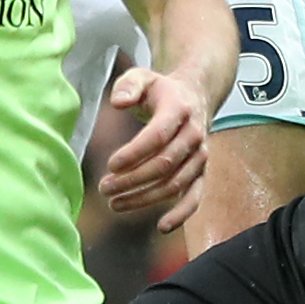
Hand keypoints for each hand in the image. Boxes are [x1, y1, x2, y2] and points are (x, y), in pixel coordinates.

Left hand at [90, 63, 209, 221]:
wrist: (195, 97)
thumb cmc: (160, 90)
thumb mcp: (142, 77)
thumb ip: (128, 86)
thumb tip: (118, 102)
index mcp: (179, 109)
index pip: (157, 136)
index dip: (134, 153)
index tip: (110, 164)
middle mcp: (194, 135)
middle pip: (163, 164)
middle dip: (132, 180)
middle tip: (104, 188)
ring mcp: (199, 156)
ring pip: (174, 184)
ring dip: (144, 198)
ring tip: (114, 203)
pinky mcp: (200, 172)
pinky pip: (195, 196)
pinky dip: (182, 214)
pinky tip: (162, 226)